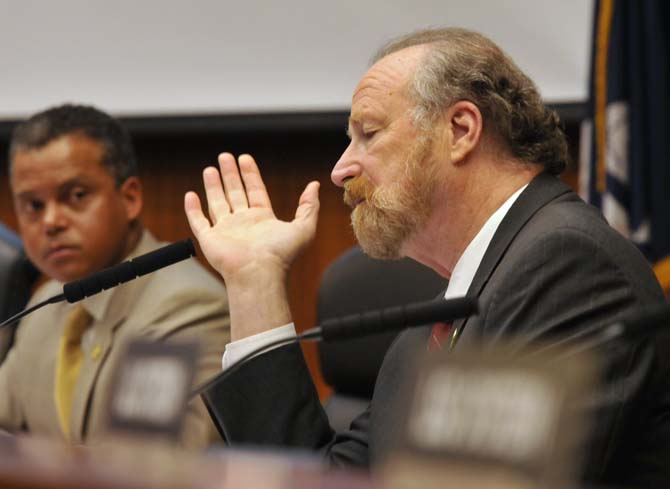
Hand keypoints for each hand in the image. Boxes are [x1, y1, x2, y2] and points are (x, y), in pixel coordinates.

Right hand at [184, 153, 319, 338]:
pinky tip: (190, 195)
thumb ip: (309, 206)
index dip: (250, 174)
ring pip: (217, 203)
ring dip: (213, 186)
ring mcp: (226, 231)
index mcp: (263, 219)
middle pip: (235, 193)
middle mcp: (244, 224)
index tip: (245, 158)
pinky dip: (193, 209)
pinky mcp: (210, 240)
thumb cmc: (281, 254)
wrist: (259, 273)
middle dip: (231, 174)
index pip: (255, 190)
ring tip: (210, 168)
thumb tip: (315, 185)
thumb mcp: (304, 227)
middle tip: (225, 156)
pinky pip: (198, 222)